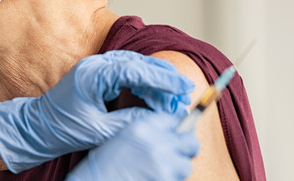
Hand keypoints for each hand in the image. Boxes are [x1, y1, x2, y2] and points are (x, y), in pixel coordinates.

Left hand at [0, 50, 193, 172]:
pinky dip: (142, 83)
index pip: (135, 70)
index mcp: (93, 74)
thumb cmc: (62, 129)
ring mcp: (96, 68)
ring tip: (172, 99)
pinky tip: (153, 97)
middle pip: (138, 64)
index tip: (182, 87)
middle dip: (163, 79)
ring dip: (154, 81)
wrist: (38, 128)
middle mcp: (95, 65)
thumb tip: (159, 118)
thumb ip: (130, 122)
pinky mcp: (97, 75)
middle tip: (183, 94)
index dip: (162, 78)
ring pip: (134, 67)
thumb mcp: (100, 130)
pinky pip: (126, 73)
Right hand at [65, 110, 198, 180]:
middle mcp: (155, 142)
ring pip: (185, 165)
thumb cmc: (103, 165)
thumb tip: (174, 134)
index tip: (180, 134)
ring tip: (156, 172)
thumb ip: (148, 133)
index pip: (175, 120)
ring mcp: (162, 164)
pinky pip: (178, 180)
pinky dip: (169, 180)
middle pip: (190, 142)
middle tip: (177, 155)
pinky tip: (152, 178)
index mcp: (141, 127)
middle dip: (186, 149)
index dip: (180, 128)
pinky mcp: (165, 180)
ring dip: (176, 169)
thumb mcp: (122, 138)